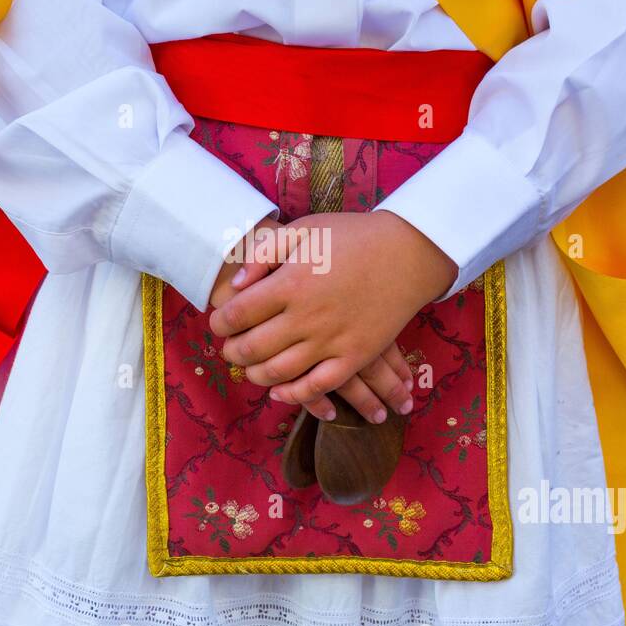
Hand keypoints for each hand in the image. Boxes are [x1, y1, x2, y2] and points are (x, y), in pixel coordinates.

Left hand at [211, 210, 456, 410]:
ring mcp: (332, 340)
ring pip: (279, 373)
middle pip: (252, 348)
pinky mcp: (355, 355)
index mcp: (291, 283)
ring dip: (255, 375)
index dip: (220, 322)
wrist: (408, 252)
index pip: (238, 314)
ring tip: (250, 368)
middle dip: (232, 352)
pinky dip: (294, 394)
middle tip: (229, 348)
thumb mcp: (304, 230)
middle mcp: (307, 316)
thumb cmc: (352, 237)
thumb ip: (265, 254)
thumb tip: (236, 286)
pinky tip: (280, 391)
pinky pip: (319, 386)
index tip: (218, 322)